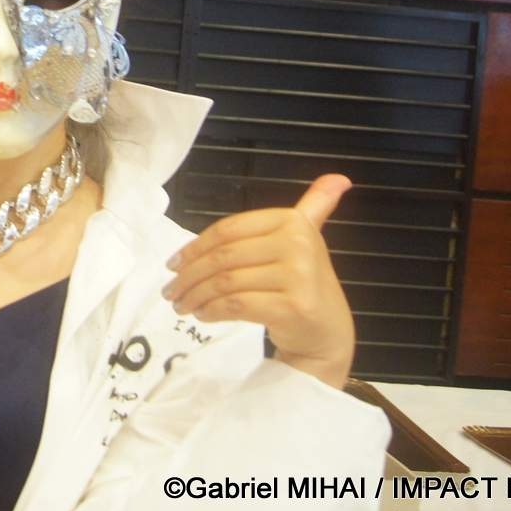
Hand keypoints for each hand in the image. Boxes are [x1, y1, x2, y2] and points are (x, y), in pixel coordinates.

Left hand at [163, 174, 355, 387]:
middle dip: (189, 275)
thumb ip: (315, 206)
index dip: (195, 247)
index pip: (228, 230)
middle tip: (169, 290)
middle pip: (223, 257)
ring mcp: (297, 276)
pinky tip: (203, 315)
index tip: (173, 263)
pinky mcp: (292, 307)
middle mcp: (298, 244)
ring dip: (195, 296)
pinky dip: (212, 310)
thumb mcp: (307, 240)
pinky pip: (236, 305)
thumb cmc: (306, 284)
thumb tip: (340, 176)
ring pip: (226, 283)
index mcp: (293, 222)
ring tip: (181, 305)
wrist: (328, 333)